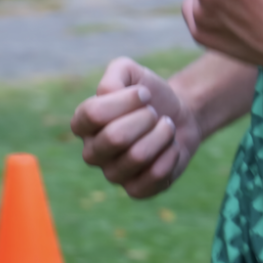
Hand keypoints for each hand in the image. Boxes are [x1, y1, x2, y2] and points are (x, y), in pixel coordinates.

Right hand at [71, 58, 201, 198]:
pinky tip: (171, 147)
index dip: (126, 100)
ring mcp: (113, 174)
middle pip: (115, 138)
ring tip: (166, 127)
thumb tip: (107, 93)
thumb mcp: (132, 72)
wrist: (179, 116)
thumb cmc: (150, 96)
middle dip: (146, 118)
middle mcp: (93, 152)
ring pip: (137, 157)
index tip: (145, 94)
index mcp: (84, 124)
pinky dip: (171, 155)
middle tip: (155, 113)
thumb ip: (115, 73)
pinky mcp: (136, 189)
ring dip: (162, 135)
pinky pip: (154, 176)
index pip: (92, 114)